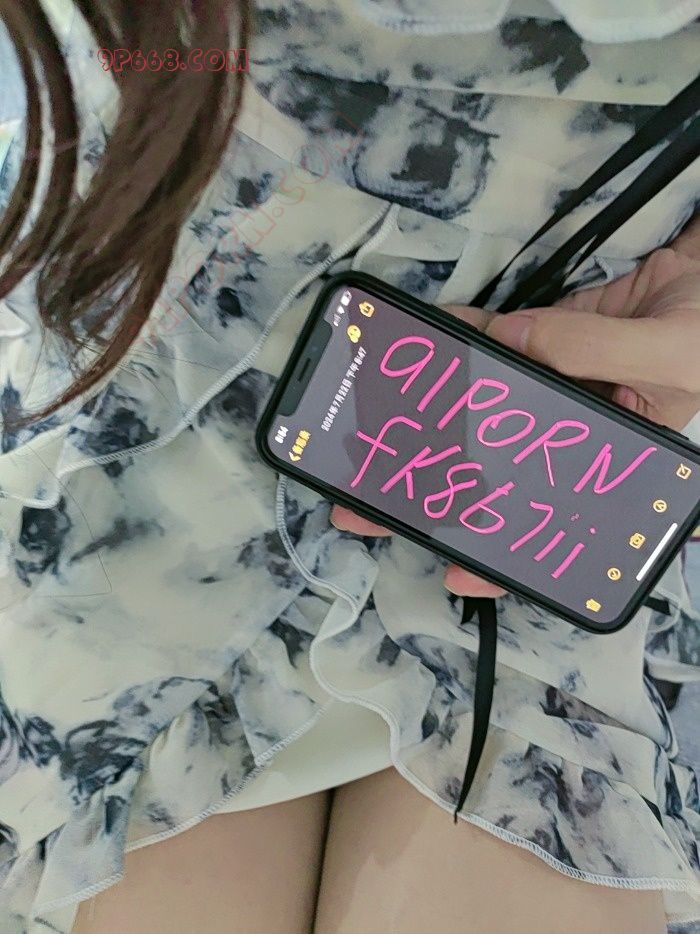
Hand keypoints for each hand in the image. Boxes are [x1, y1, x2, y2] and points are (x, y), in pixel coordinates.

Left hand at [332, 215, 699, 596]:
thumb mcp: (667, 357)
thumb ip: (593, 351)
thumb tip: (510, 343)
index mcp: (610, 471)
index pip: (553, 529)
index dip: (503, 556)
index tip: (452, 570)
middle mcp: (568, 442)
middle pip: (494, 474)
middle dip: (433, 488)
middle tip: (369, 501)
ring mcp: (549, 394)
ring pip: (482, 415)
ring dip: (431, 415)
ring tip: (375, 427)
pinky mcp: (541, 345)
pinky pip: (494, 348)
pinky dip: (460, 342)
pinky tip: (423, 342)